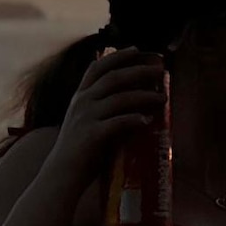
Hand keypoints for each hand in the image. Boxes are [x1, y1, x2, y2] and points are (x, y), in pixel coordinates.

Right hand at [53, 48, 168, 168]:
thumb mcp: (85, 122)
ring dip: (145, 95)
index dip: (117, 56)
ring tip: (163, 97)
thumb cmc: (79, 151)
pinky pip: (118, 122)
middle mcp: (82, 103)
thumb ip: (102, 111)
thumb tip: (134, 106)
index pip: (97, 68)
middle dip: (139, 70)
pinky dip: (134, 119)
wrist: (61, 175)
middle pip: (114, 78)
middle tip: (160, 69)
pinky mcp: (93, 135)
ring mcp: (86, 118)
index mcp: (79, 98)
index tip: (136, 50)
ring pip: (120, 98)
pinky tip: (148, 120)